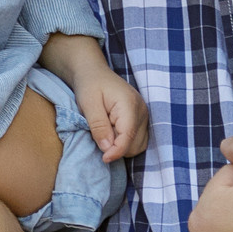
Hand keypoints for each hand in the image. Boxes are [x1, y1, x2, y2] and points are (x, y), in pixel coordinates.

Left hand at [49, 42, 148, 161]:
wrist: (94, 72)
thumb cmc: (89, 85)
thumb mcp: (88, 103)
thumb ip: (98, 126)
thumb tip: (107, 149)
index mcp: (129, 105)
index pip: (128, 137)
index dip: (116, 152)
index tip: (103, 158)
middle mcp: (142, 111)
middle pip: (135, 145)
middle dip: (117, 148)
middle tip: (99, 136)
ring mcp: (144, 116)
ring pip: (138, 146)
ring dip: (121, 146)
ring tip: (105, 132)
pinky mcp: (141, 120)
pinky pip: (137, 141)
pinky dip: (125, 143)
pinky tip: (112, 133)